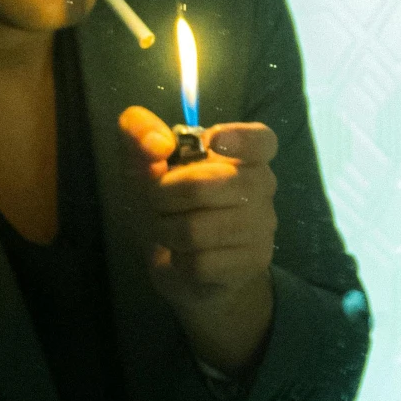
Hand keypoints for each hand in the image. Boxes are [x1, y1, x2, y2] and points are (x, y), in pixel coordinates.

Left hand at [119, 107, 277, 373]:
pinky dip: (180, 261)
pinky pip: (201, 263)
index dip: (240, 138)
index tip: (212, 142)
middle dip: (164, 194)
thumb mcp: (144, 166)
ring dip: (167, 231)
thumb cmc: (169, 204)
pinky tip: (184, 256)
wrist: (181, 264)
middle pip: (207, 184)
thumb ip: (139, 136)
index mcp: (243, 154)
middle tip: (156, 202)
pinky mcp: (253, 261)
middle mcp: (262, 186)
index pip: (261, 140)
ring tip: (167, 230)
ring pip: (197, 230)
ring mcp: (262, 225)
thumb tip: (158, 142)